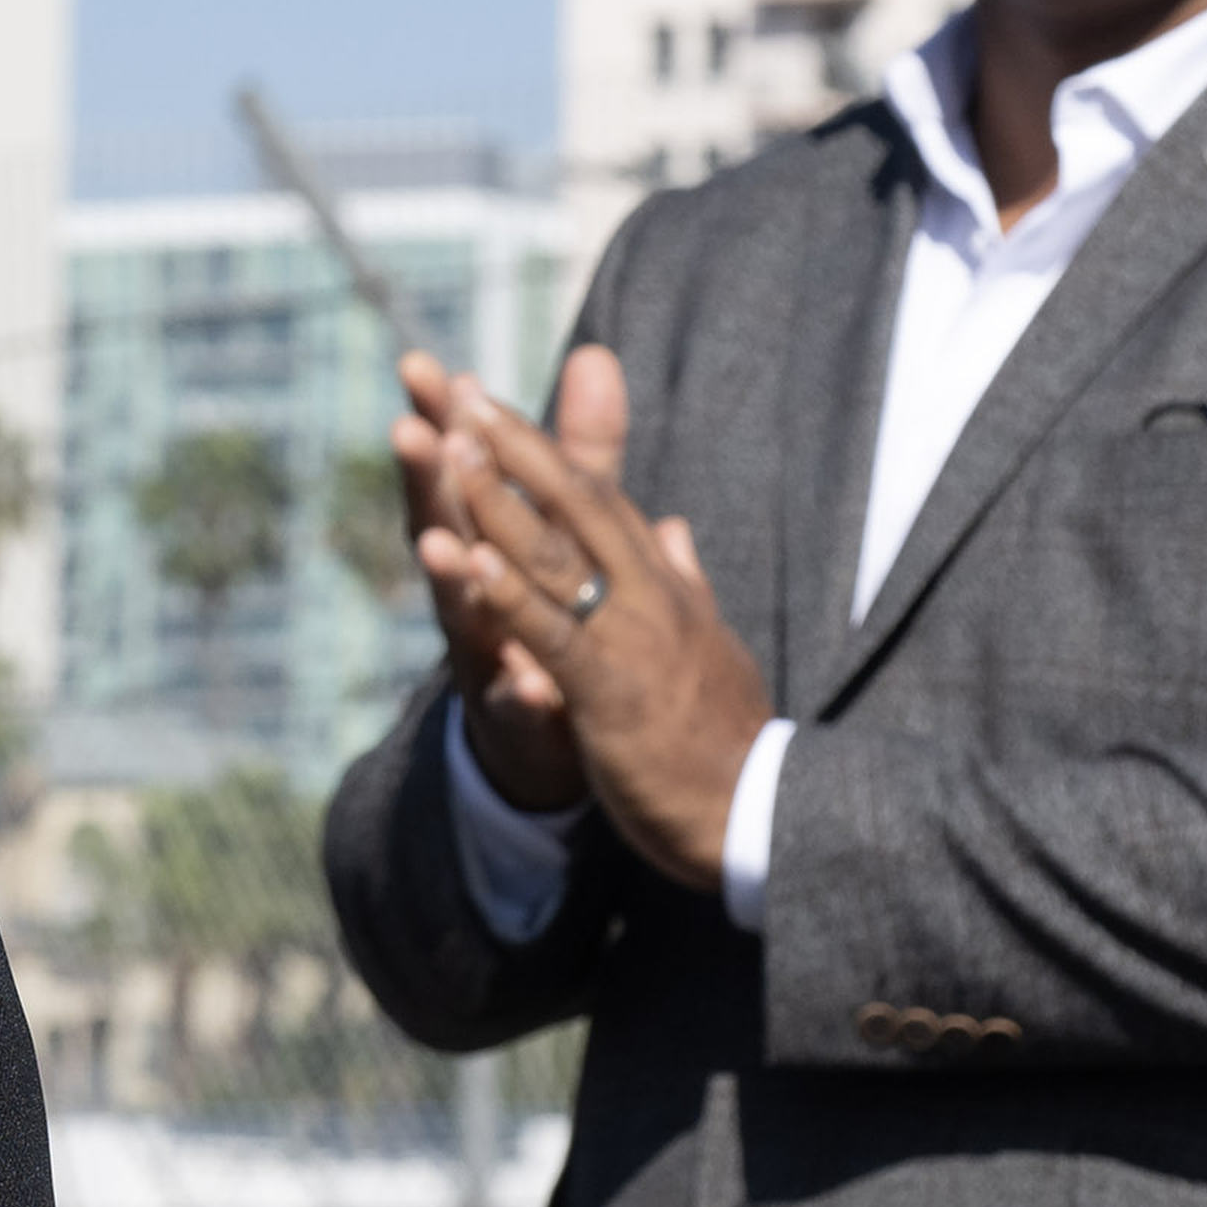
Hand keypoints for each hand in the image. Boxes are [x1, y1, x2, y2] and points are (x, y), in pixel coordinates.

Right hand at [393, 346, 623, 811]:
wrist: (555, 735)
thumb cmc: (552, 610)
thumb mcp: (567, 524)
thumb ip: (579, 450)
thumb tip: (597, 355)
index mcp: (486, 540)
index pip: (460, 469)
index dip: (440, 419)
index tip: (422, 366)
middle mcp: (474, 591)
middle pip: (444, 527)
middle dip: (426, 481)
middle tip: (409, 431)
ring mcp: (488, 654)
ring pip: (465, 614)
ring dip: (452, 580)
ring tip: (441, 546)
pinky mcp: (516, 719)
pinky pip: (516, 708)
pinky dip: (519, 696)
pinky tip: (527, 687)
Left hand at [409, 349, 769, 893]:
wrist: (757, 816)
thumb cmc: (727, 738)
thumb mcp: (711, 643)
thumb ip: (687, 580)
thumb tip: (672, 529)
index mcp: (665, 586)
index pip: (599, 500)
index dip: (543, 450)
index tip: (489, 404)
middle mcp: (650, 595)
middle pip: (576, 501)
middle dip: (515, 444)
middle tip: (458, 390)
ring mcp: (630, 639)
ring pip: (556, 555)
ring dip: (499, 500)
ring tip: (449, 446)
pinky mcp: (609, 692)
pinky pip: (551, 632)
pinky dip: (507, 593)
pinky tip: (466, 559)